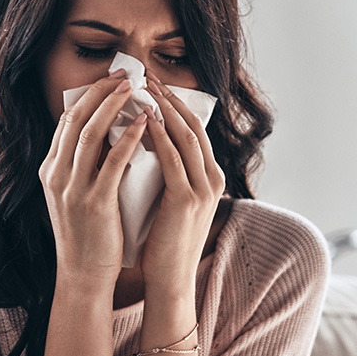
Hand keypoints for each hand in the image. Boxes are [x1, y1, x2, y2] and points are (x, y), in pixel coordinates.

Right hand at [39, 69, 150, 288]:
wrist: (83, 275)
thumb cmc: (88, 235)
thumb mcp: (76, 194)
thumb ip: (85, 166)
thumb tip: (110, 133)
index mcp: (49, 170)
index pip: (66, 121)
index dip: (89, 96)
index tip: (111, 79)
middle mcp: (55, 175)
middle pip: (76, 119)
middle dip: (101, 92)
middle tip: (125, 74)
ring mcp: (72, 188)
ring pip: (91, 134)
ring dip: (114, 105)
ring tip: (136, 88)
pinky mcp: (94, 203)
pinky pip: (112, 161)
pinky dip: (129, 137)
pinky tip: (145, 123)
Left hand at [137, 70, 224, 292]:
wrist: (170, 279)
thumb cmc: (164, 242)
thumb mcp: (173, 201)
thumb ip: (170, 174)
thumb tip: (147, 143)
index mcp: (211, 178)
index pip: (196, 131)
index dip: (176, 105)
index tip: (154, 85)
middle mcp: (213, 179)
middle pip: (194, 126)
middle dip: (170, 98)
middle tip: (147, 76)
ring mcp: (204, 189)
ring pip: (185, 136)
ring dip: (163, 109)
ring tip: (143, 89)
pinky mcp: (186, 200)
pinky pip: (172, 158)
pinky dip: (158, 135)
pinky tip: (142, 120)